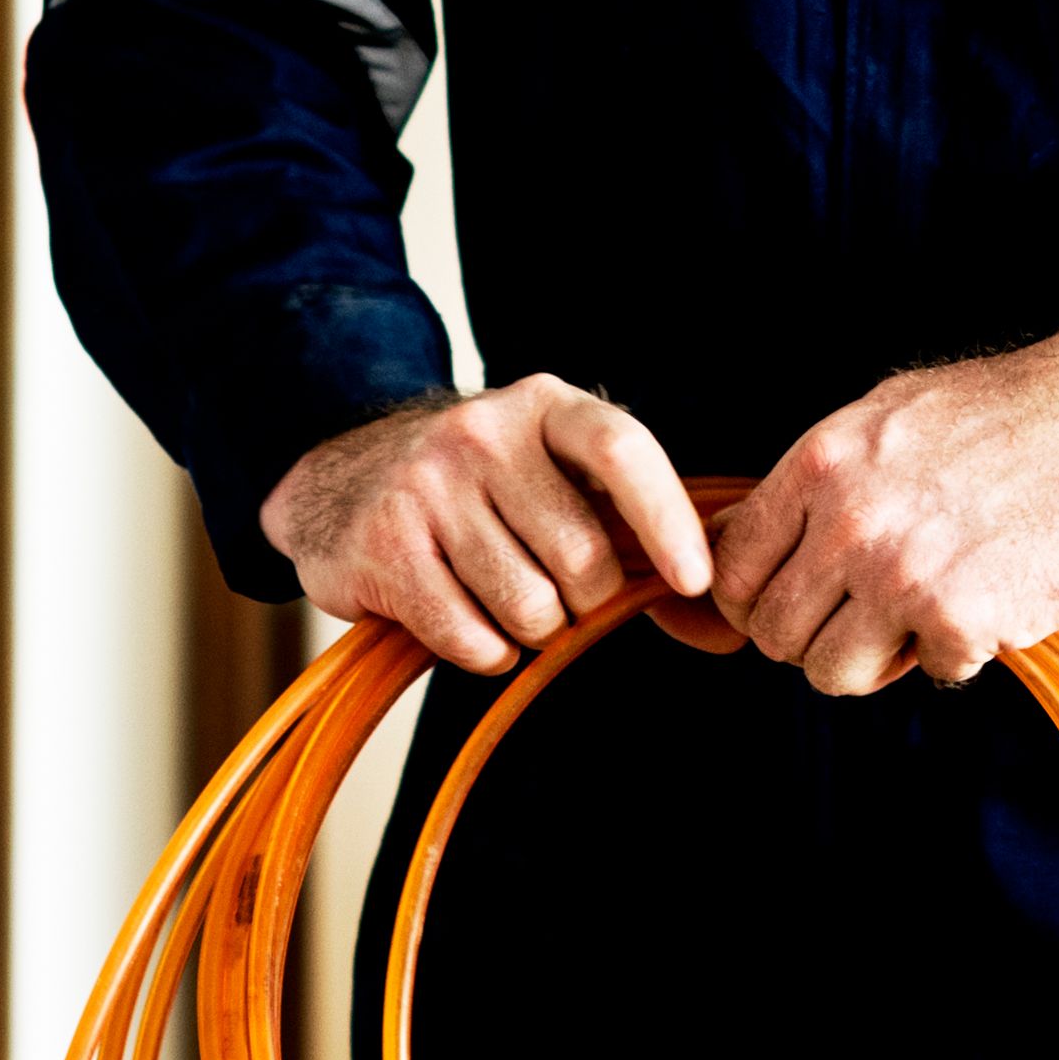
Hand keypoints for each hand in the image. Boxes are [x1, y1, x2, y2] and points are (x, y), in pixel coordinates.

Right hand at [258, 374, 713, 675]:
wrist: (336, 484)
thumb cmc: (477, 494)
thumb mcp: (550, 475)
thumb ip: (630, 534)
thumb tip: (722, 627)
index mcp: (545, 406)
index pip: (622, 450)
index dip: (668, 520)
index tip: (695, 581)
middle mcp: (484, 433)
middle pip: (583, 557)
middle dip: (585, 602)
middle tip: (558, 593)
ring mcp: (428, 486)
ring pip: (531, 608)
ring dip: (533, 631)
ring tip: (502, 600)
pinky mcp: (384, 546)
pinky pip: (472, 639)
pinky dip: (485, 653)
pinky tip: (464, 620)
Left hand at [704, 323, 1058, 696]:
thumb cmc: (1007, 413)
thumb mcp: (886, 417)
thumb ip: (814, 481)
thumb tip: (739, 536)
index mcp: (822, 464)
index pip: (733, 570)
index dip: (758, 602)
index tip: (798, 602)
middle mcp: (850, 522)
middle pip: (775, 634)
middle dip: (818, 636)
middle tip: (870, 615)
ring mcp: (904, 575)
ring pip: (833, 672)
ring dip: (878, 658)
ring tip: (925, 614)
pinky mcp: (964, 619)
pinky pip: (933, 674)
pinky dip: (964, 651)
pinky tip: (994, 600)